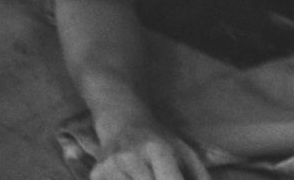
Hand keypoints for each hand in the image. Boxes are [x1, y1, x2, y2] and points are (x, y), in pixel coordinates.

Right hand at [91, 119, 210, 179]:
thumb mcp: (182, 149)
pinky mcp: (95, 175)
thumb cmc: (158, 137)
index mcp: (157, 148)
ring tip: (150, 174)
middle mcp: (131, 157)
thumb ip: (198, 173)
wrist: (122, 119)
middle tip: (164, 176)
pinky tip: (134, 176)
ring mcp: (110, 167)